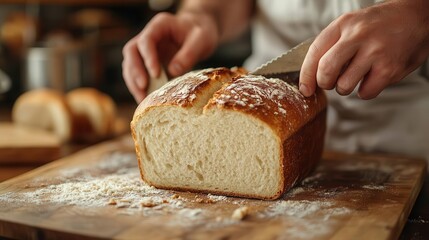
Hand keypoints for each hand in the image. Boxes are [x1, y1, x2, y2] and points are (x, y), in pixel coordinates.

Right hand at [122, 12, 218, 101]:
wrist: (199, 33)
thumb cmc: (200, 33)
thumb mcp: (201, 40)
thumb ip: (189, 54)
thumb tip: (173, 71)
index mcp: (159, 25)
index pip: (146, 40)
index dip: (148, 57)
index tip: (155, 74)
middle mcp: (148, 36)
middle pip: (131, 52)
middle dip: (135, 71)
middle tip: (143, 88)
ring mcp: (145, 50)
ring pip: (129, 64)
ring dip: (133, 82)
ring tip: (142, 99)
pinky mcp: (146, 62)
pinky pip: (137, 74)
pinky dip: (139, 87)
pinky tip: (146, 99)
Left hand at [299, 0, 428, 98]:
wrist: (417, 17)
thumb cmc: (379, 25)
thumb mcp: (351, 25)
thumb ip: (332, 46)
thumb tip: (311, 76)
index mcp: (343, 24)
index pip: (315, 52)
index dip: (306, 75)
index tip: (305, 89)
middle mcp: (358, 36)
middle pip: (326, 70)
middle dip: (325, 83)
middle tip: (331, 82)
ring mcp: (375, 52)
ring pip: (344, 85)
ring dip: (346, 88)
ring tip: (356, 76)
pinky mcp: (390, 68)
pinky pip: (365, 92)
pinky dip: (365, 91)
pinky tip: (371, 78)